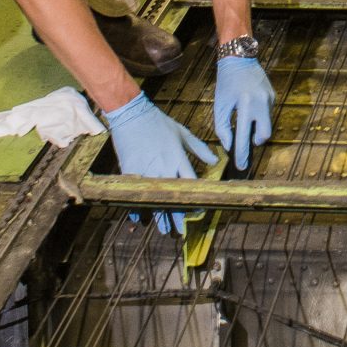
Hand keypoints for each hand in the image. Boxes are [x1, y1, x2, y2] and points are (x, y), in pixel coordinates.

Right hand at [102, 93, 216, 232]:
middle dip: (177, 217)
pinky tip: (139, 217)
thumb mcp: (183, 133)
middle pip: (172, 198)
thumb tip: (216, 160)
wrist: (132, 115)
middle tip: (180, 231)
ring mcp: (146, 172)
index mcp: (178, 160)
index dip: (194, 201)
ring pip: (154, 200)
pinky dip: (136, 206)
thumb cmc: (159, 123)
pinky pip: (136, 194)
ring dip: (159, 216)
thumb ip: (200, 148)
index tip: (198, 212)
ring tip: (164, 229)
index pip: (190, 186)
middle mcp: (163, 169)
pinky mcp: (130, 172)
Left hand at [213, 56, 275, 169]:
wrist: (239, 58)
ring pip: (267, 124)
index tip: (241, 166)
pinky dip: (259, 115)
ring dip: (256, 127)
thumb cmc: (226, 82)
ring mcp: (269, 99)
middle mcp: (261, 103)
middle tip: (246, 138)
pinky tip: (250, 105)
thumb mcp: (219, 105)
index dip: (242, 153)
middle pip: (264, 135)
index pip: (244, 137)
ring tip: (245, 117)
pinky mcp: (273, 95)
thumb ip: (222, 127)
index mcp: (245, 105)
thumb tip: (230, 146)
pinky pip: (267, 113)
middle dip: (255, 141)